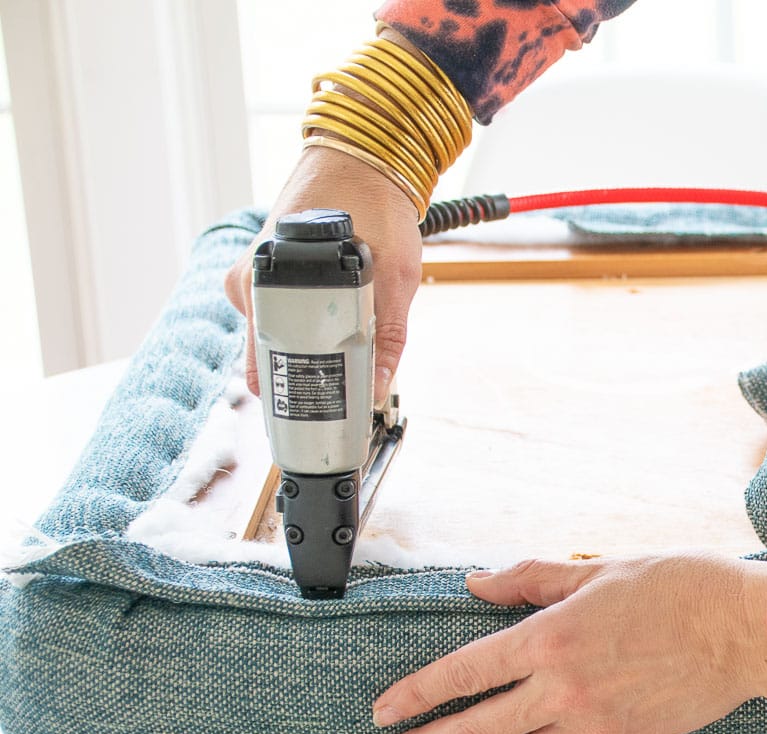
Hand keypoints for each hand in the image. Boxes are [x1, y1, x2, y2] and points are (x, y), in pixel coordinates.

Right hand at [224, 144, 421, 401]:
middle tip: (338, 402)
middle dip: (302, 378)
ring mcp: (254, 276)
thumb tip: (378, 387)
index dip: (291, 394)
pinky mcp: (265, 272)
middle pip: (269, 353)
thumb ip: (388, 334)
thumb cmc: (376, 208)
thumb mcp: (395, 277)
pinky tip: (330, 331)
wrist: (362, 157)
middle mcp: (249, 281)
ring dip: (306, 350)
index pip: (264, 361)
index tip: (314, 421)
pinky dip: (303, 326)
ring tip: (343, 364)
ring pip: (275, 335)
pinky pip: (279, 315)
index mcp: (268, 281)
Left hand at [372, 555, 766, 733]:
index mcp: (552, 638)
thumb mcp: (599, 569)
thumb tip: (479, 583)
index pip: (464, 673)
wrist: (747, 630)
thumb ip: (531, 578)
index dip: (417, 695)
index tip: (386, 710)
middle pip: (476, 728)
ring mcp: (593, 723)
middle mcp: (565, 688)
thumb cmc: (684, 589)